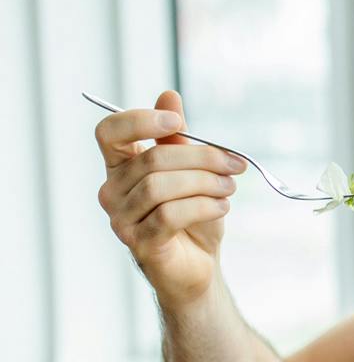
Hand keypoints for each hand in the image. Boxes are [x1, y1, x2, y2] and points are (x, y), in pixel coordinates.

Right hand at [95, 89, 246, 308]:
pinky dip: (203, 206)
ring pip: (161, 187)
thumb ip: (177, 138)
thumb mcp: (190, 172)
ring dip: (205, 182)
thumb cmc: (192, 216)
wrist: (199, 267)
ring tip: (229, 188)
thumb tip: (169, 95)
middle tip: (235, 164)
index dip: (140, 120)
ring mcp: (122, 220)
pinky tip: (222, 207)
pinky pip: (170, 215)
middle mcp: (112, 191)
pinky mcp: (140, 244)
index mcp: (120, 167)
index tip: (177, 123)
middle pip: (152, 159)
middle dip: (202, 157)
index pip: (110, 132)